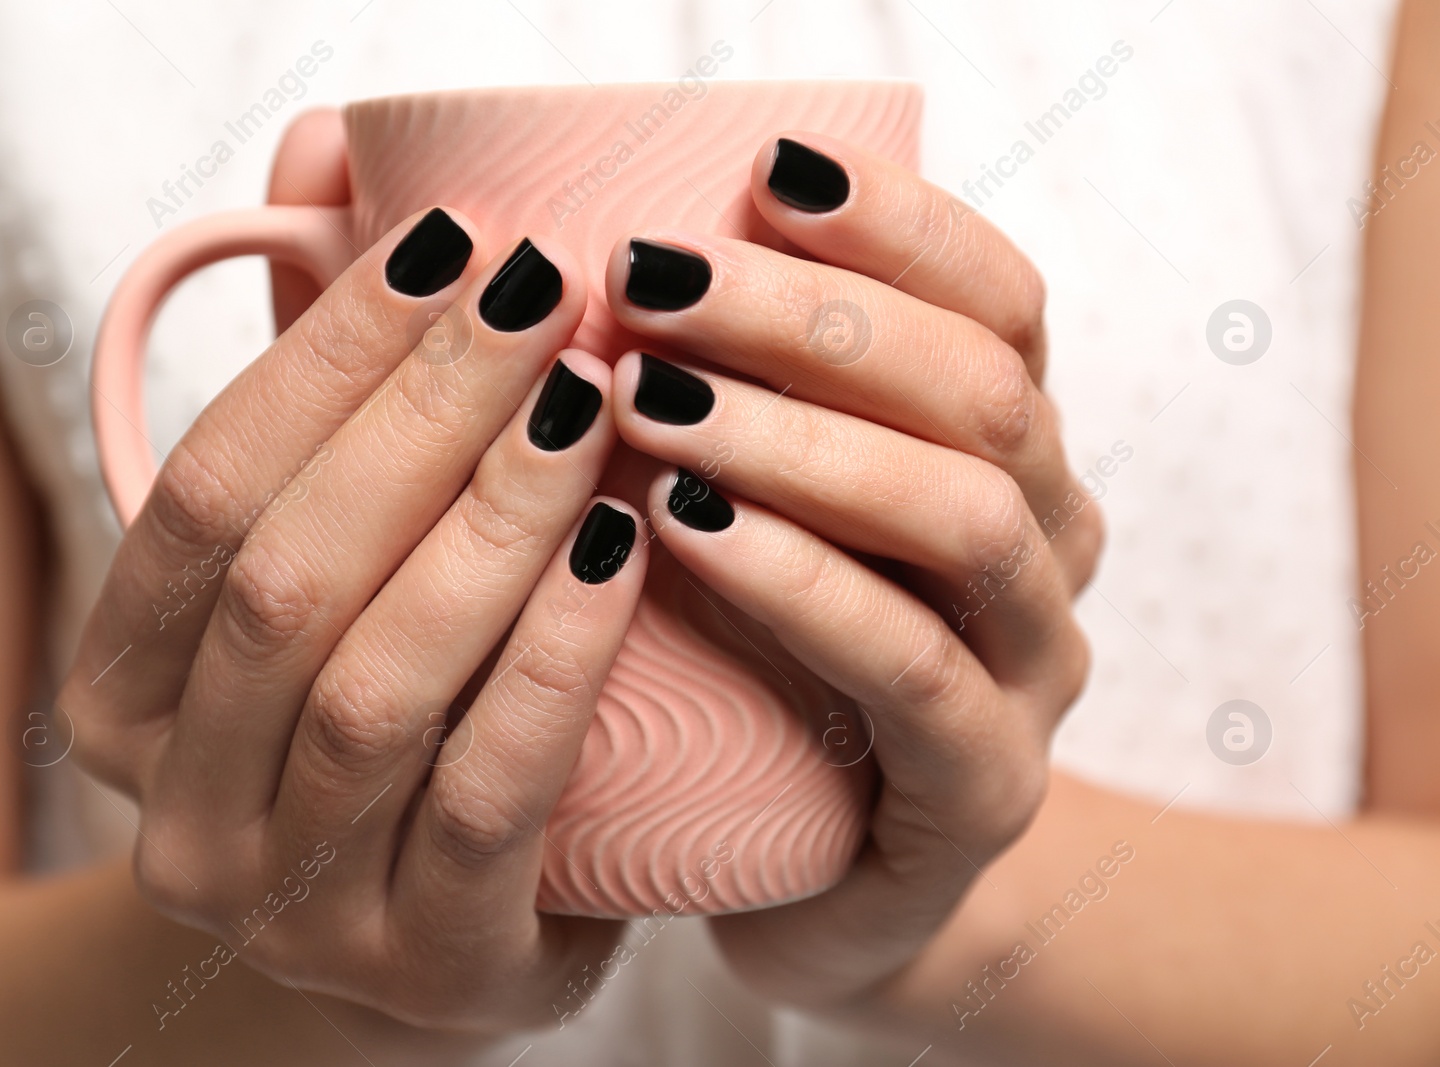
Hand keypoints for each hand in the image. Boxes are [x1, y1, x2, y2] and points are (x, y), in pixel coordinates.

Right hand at [61, 202, 650, 1033]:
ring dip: (492, 521)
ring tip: (593, 400)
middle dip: (423, 415)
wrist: (436, 938)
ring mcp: (293, 907)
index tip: (452, 240)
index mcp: (120, 697)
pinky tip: (623, 544)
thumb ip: (327, 386)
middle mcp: (176, 809)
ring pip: (379, 683)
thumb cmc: (381, 714)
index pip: (209, 490)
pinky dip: (556, 657)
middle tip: (547, 294)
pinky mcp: (429, 968)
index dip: (326, 354)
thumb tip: (331, 154)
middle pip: (291, 576)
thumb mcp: (331, 568)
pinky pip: (492, 794)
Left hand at [603, 133, 1099, 1007]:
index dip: (901, 225)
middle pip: (981, 391)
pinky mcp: (984, 790)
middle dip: (815, 320)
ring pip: (966, 515)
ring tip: (650, 403)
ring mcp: (1034, 674)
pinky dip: (802, 585)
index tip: (766, 171)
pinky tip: (688, 531)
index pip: (1000, 305)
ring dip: (803, 441)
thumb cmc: (771, 675)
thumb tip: (589, 252)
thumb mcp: (765, 517)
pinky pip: (911, 670)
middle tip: (653, 283)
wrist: (827, 892)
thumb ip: (734, 399)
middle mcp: (1050, 547)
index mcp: (1010, 460)